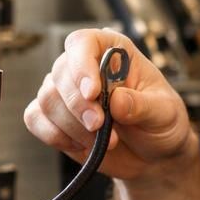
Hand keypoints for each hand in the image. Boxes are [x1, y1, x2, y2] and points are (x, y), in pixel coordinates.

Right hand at [23, 28, 193, 181]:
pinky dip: (55, 135)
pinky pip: (35, 118)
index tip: (93, 92)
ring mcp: (67, 91)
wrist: (154, 156)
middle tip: (100, 126)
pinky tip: (81, 145)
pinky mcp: (55, 116)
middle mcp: (86, 66)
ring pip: (47, 99)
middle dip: (78, 106)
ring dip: (72, 126)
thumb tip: (117, 101)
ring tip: (103, 140)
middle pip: (61, 72)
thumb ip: (142, 106)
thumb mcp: (165, 113)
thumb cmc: (162, 124)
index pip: (83, 42)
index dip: (82, 64)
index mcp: (115, 51)